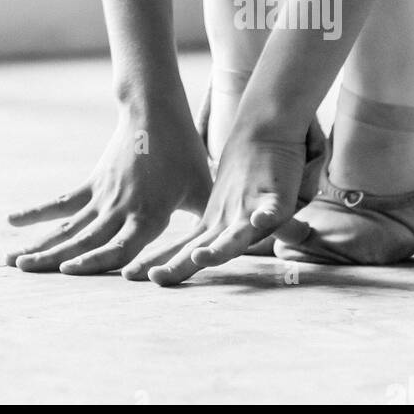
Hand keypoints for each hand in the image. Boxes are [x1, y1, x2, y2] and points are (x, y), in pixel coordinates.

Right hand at [5, 104, 211, 275]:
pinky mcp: (94, 184)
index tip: (68, 271)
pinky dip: (38, 212)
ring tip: (11, 261)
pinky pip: (63, 203)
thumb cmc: (185, 153)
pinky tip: (12, 221)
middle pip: (83, 239)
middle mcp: (121, 208)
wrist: (155, 110)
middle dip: (51, 258)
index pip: (120, 245)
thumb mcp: (201, 189)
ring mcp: (104, 196)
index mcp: (149, 214)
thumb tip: (222, 249)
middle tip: (21, 271)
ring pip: (68, 227)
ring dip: (39, 244)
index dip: (95, 260)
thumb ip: (204, 222)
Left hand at [124, 122, 308, 284]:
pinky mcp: (275, 197)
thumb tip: (188, 258)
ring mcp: (251, 209)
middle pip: (203, 247)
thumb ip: (212, 237)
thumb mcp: (224, 212)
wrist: (264, 136)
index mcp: (214, 226)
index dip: (166, 265)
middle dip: (180, 264)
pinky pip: (273, 208)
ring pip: (236, 234)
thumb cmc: (241, 179)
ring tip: (200, 257)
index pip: (186, 250)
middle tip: (154, 277)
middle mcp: (228, 220)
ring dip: (219, 248)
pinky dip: (268, 215)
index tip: (138, 277)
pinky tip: (259, 221)